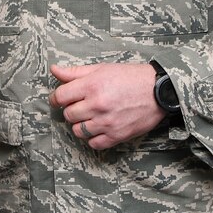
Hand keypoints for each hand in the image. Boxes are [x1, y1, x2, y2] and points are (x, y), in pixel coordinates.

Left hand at [48, 62, 164, 149]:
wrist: (159, 91)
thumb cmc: (130, 77)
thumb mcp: (101, 69)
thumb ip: (75, 72)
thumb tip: (54, 70)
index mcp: (92, 86)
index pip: (60, 97)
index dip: (55, 98)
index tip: (58, 99)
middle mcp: (97, 105)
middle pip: (68, 115)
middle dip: (70, 110)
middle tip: (79, 106)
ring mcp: (107, 122)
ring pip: (78, 131)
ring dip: (80, 124)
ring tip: (89, 117)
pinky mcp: (117, 135)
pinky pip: (94, 144)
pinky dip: (93, 138)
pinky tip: (98, 128)